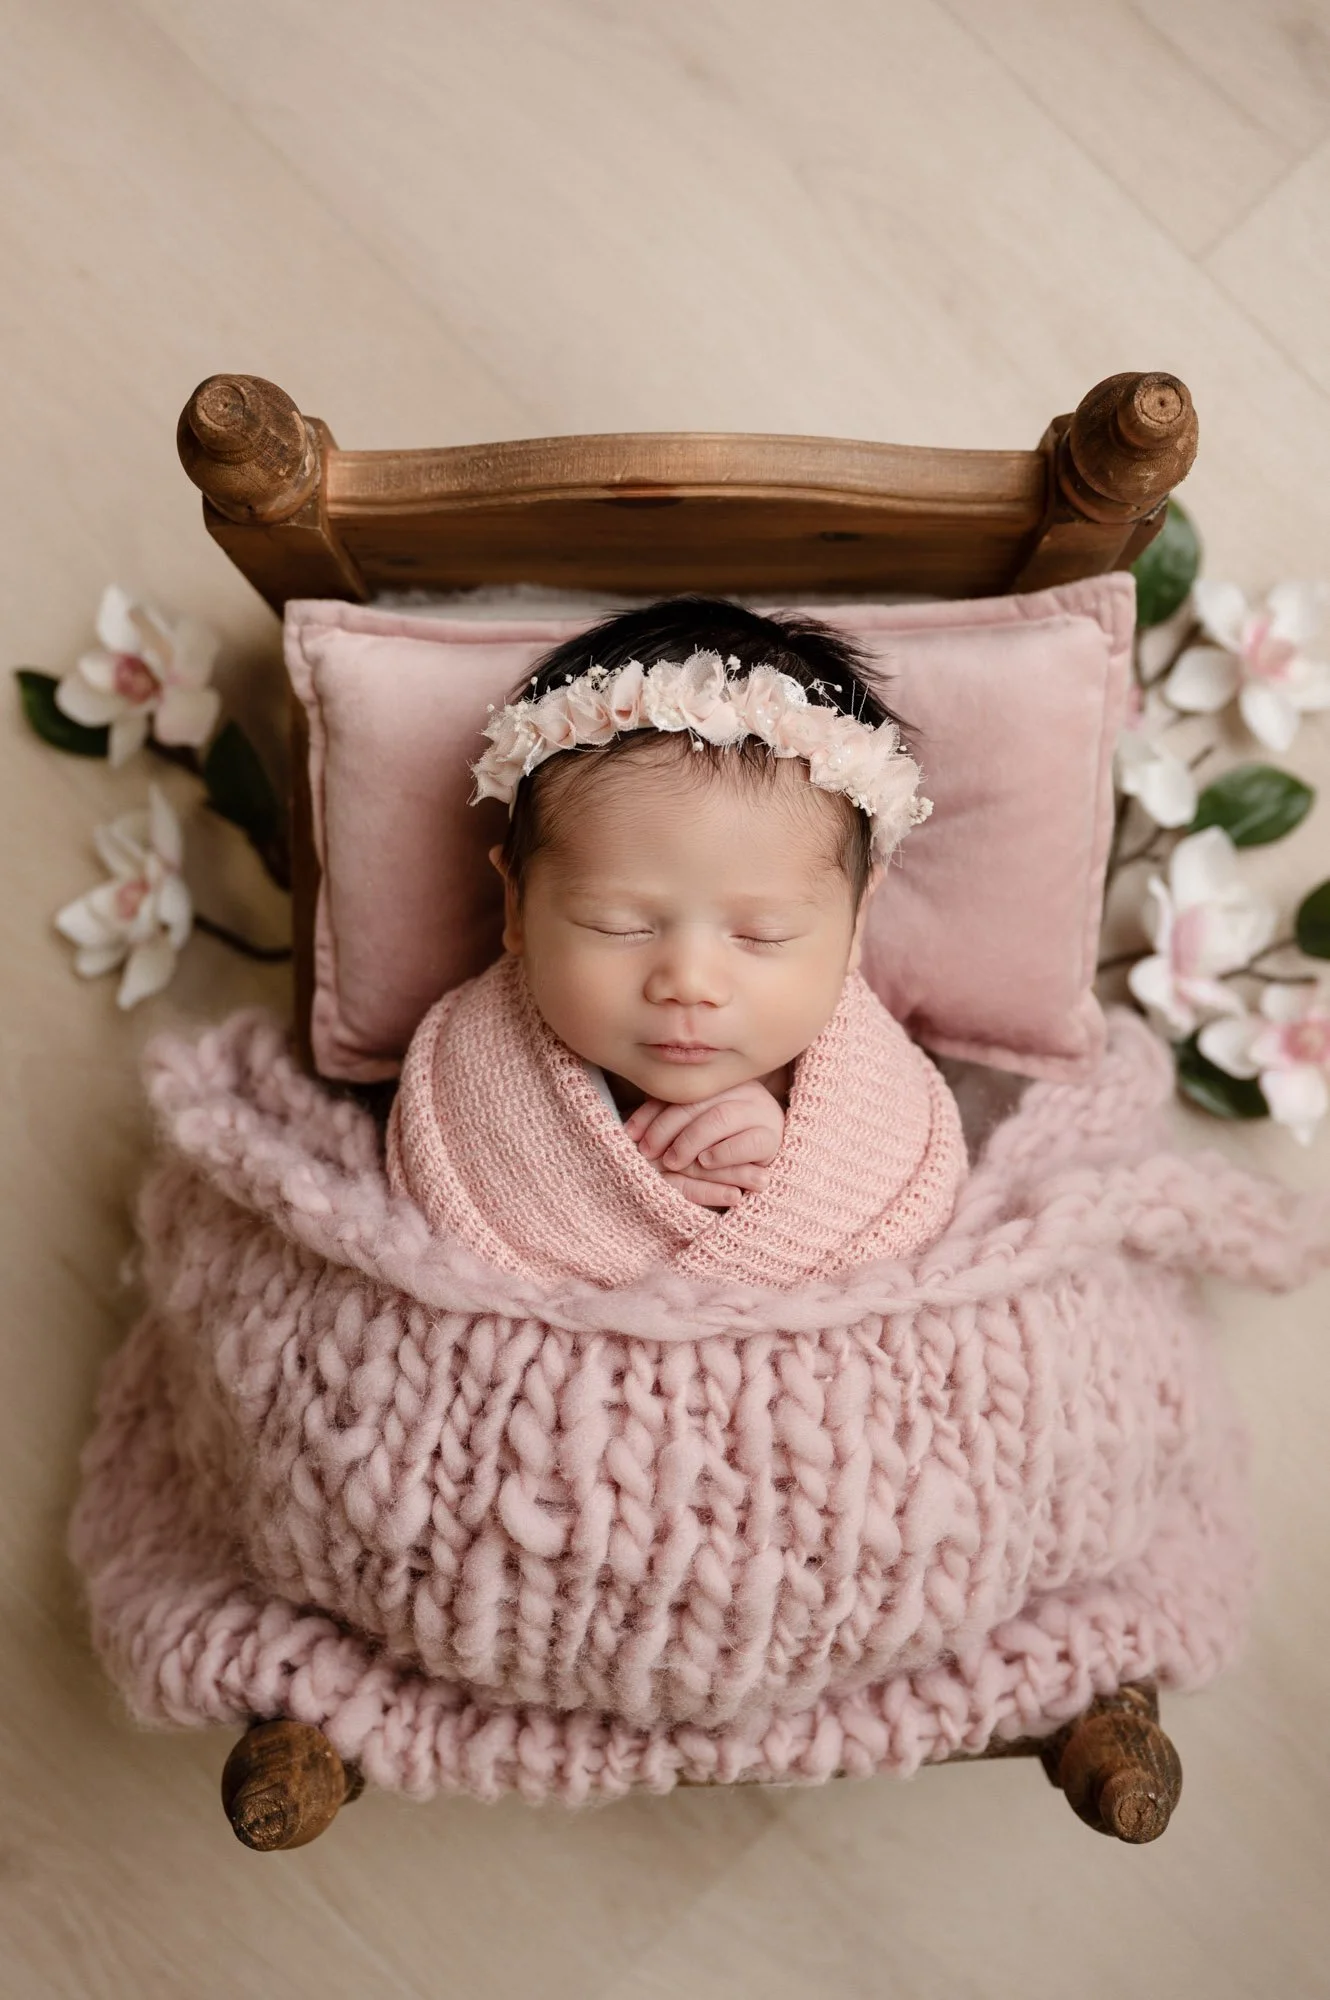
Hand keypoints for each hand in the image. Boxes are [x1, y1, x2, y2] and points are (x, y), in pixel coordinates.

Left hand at [623, 1079, 785, 1207]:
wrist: (764, 1166)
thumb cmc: (719, 1149)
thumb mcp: (690, 1135)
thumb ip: (667, 1126)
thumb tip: (628, 1132)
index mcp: (718, 1083)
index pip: (678, 1092)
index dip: (649, 1112)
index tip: (630, 1134)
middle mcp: (739, 1090)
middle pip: (695, 1103)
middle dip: (666, 1129)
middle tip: (649, 1153)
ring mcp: (759, 1111)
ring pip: (719, 1118)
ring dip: (691, 1141)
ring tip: (674, 1162)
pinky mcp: (771, 1138)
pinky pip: (747, 1142)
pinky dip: (723, 1153)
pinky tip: (707, 1162)